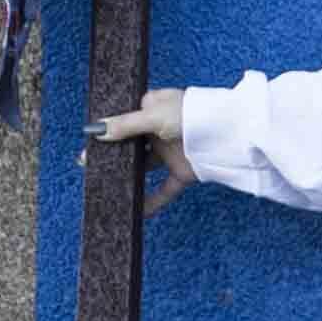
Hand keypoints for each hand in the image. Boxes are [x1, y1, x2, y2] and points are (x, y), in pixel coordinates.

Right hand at [87, 95, 198, 216]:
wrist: (233, 133)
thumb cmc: (194, 114)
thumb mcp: (154, 116)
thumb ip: (125, 125)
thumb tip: (97, 130)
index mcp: (154, 108)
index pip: (125, 120)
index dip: (108, 132)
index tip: (89, 144)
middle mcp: (161, 130)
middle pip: (132, 145)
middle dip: (112, 156)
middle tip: (88, 166)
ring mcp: (172, 152)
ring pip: (145, 168)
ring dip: (128, 177)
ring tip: (105, 186)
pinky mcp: (184, 171)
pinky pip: (165, 189)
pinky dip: (154, 201)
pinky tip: (139, 212)